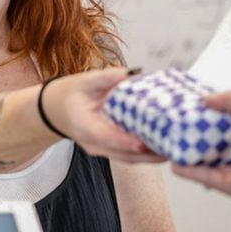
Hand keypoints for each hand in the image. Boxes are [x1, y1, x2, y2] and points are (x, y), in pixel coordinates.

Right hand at [41, 67, 166, 163]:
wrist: (56, 109)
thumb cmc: (70, 95)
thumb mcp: (84, 81)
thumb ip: (105, 77)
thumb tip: (127, 73)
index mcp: (85, 127)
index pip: (107, 138)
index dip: (125, 142)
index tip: (143, 143)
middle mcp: (94, 144)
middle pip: (124, 155)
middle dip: (148, 155)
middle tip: (171, 148)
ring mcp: (102, 149)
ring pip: (129, 158)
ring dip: (151, 157)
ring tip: (174, 150)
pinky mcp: (110, 149)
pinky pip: (130, 154)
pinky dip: (147, 153)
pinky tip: (164, 146)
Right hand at [171, 91, 230, 199]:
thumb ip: (227, 99)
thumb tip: (206, 99)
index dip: (217, 121)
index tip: (197, 115)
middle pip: (221, 148)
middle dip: (202, 141)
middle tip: (182, 132)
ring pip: (211, 165)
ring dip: (193, 159)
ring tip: (174, 150)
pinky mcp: (230, 185)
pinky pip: (206, 177)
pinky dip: (190, 173)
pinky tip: (175, 166)